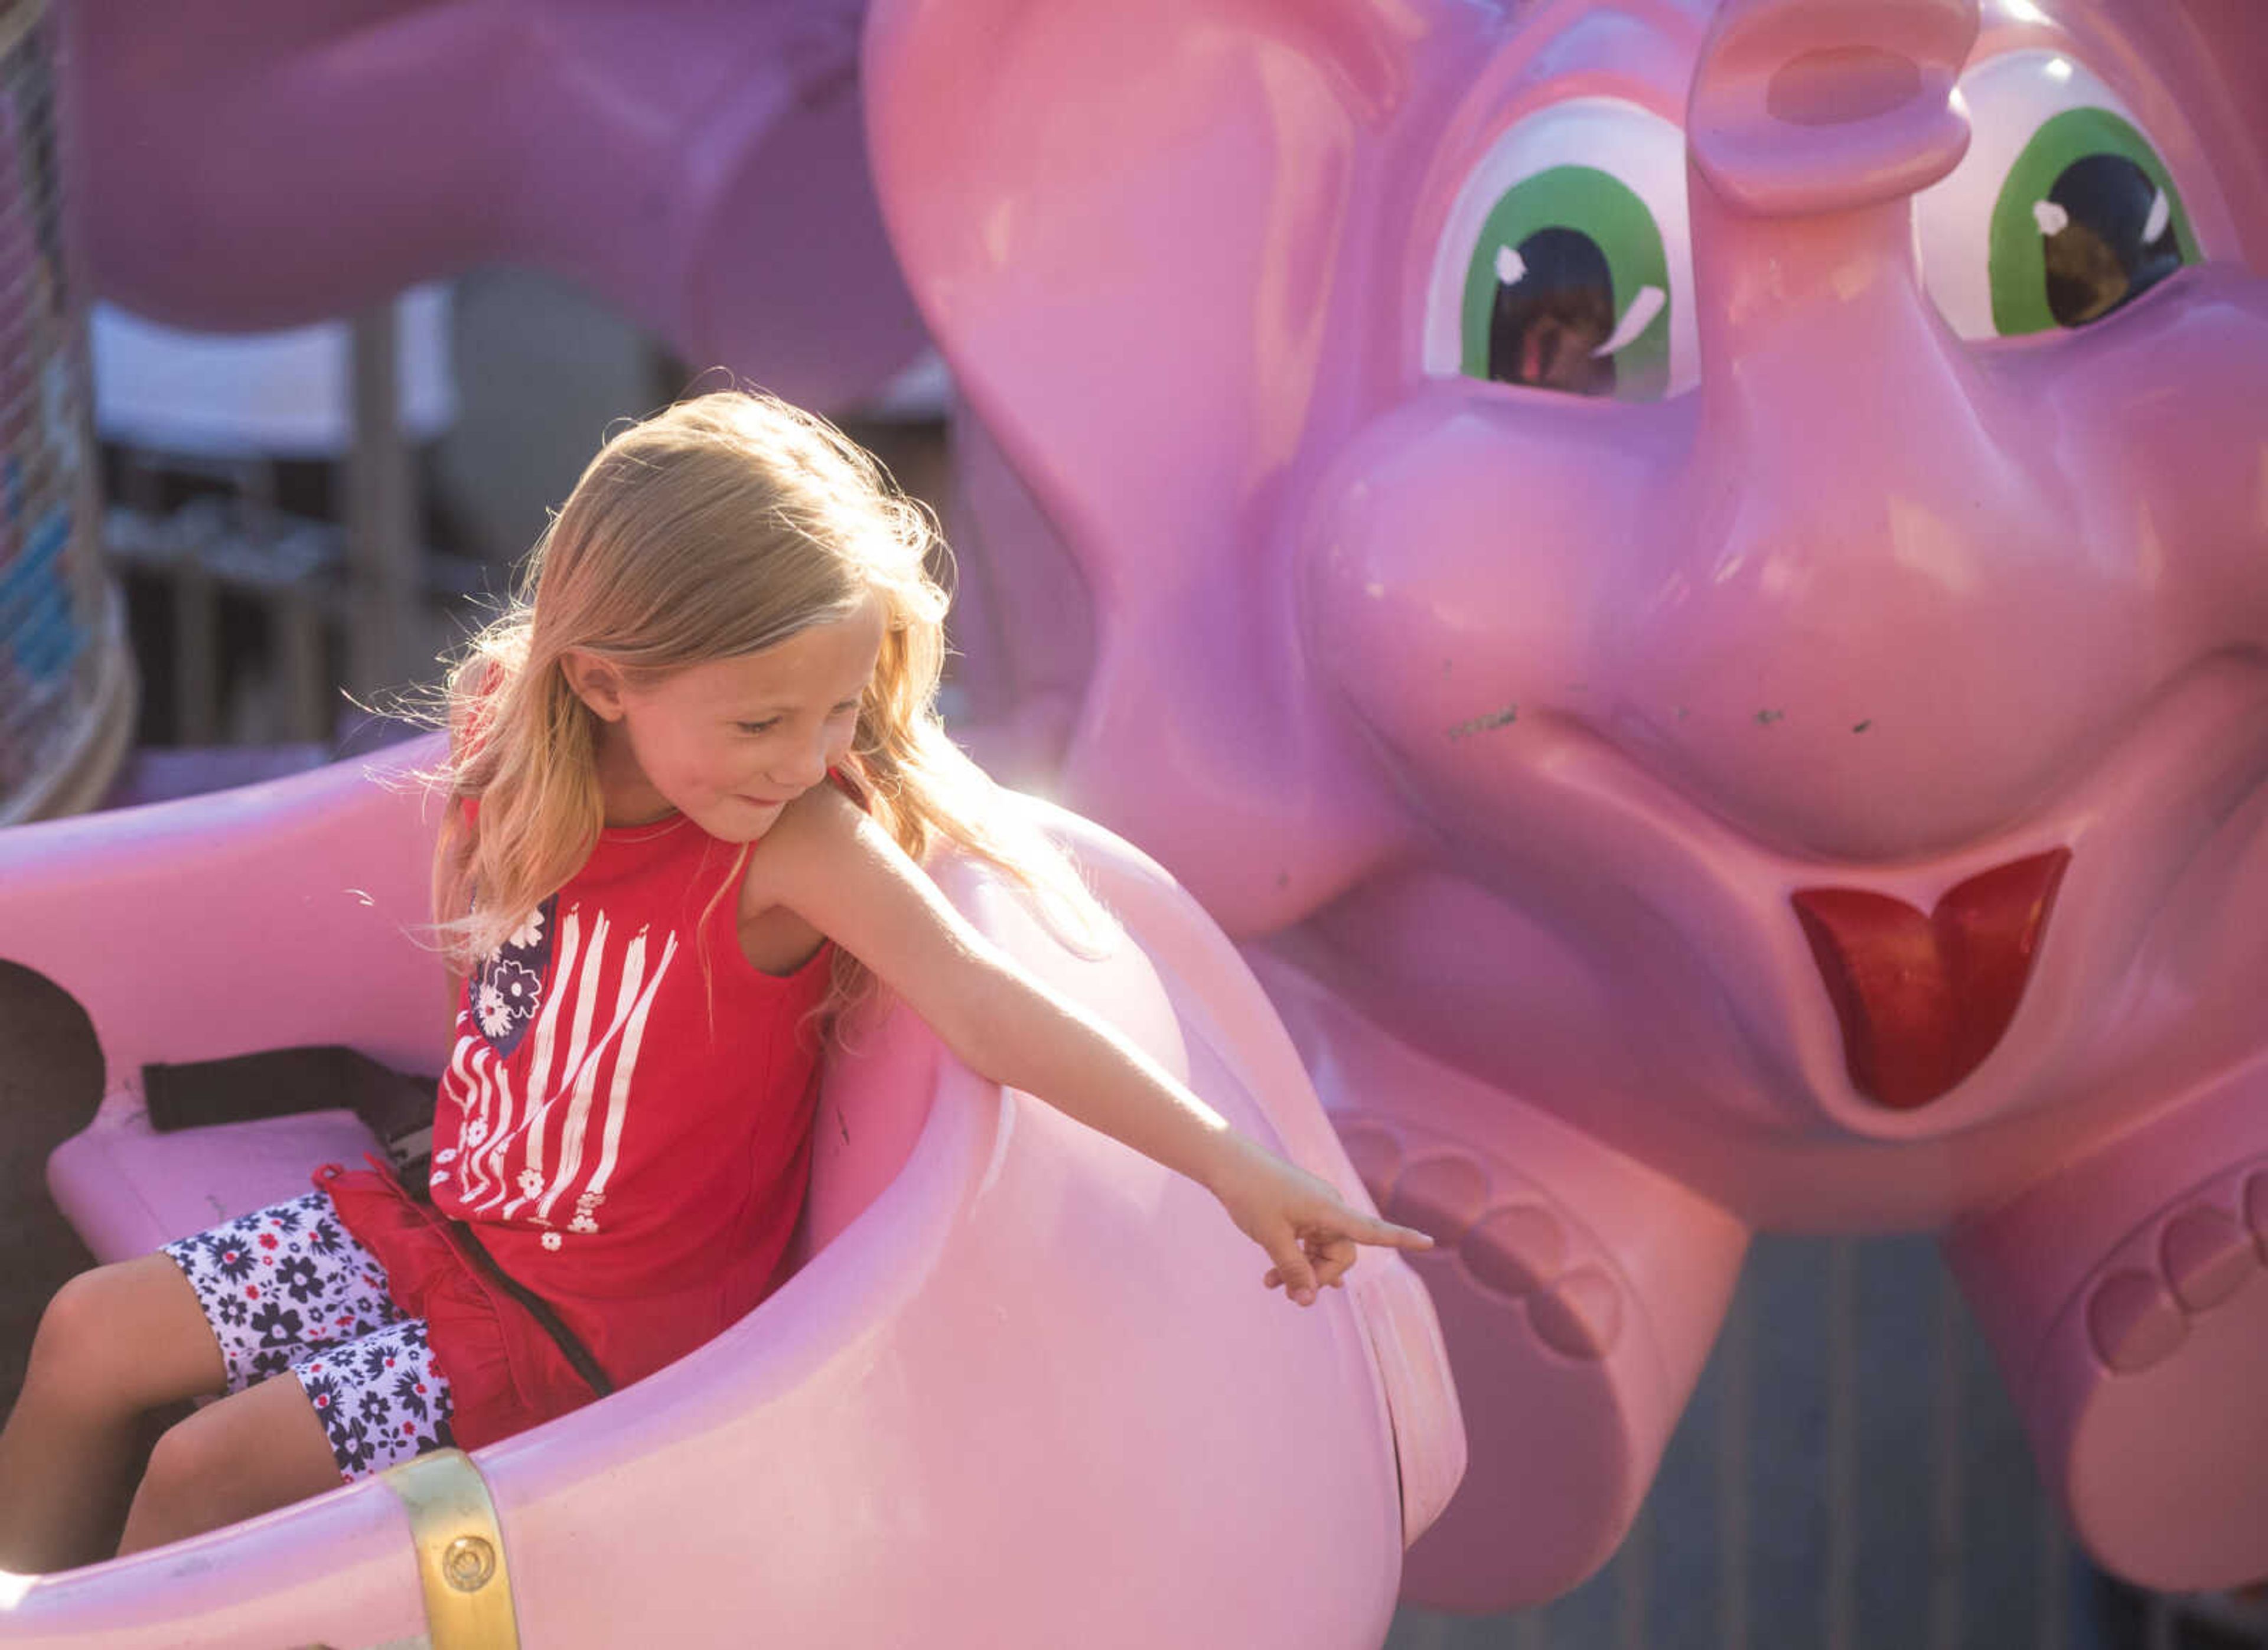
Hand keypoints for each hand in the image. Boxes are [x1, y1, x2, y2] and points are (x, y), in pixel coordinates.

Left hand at [1205, 1133, 1432, 1307]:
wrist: (1228, 1164)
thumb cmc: (1251, 1194)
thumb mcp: (1271, 1237)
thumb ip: (1293, 1270)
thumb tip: (1308, 1300)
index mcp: (1330, 1209)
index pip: (1373, 1228)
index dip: (1401, 1238)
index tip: (1430, 1241)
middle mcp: (1330, 1208)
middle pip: (1342, 1254)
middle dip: (1319, 1276)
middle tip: (1288, 1293)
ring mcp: (1315, 1210)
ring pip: (1322, 1251)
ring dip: (1302, 1271)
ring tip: (1271, 1285)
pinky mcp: (1301, 1211)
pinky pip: (1308, 1242)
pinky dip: (1295, 1259)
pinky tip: (1276, 1279)